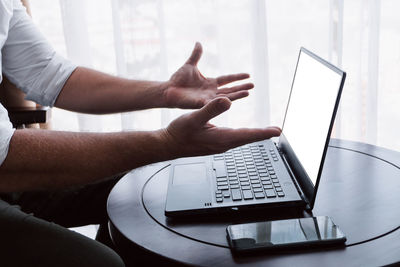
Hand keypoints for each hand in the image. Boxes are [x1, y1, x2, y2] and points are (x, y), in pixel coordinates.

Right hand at [161, 97, 280, 157]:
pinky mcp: (215, 143)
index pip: (248, 135)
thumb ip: (211, 109)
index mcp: (221, 138)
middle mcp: (223, 144)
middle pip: (248, 138)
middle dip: (263, 134)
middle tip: (277, 130)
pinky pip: (235, 138)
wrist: (169, 145)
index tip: (277, 130)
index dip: (263, 132)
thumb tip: (227, 100)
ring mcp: (219, 145)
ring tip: (267, 131)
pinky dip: (245, 134)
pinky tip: (246, 133)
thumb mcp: (194, 118)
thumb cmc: (179, 133)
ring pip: (242, 139)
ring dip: (255, 135)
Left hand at [163, 42, 253, 108]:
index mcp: (210, 83)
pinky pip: (213, 104)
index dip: (237, 77)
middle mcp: (211, 92)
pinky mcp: (201, 104)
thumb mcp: (190, 65)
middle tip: (253, 86)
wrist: (168, 90)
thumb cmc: (178, 80)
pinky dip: (221, 104)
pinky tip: (230, 102)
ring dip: (236, 95)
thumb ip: (196, 55)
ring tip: (247, 93)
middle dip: (241, 87)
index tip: (248, 75)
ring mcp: (207, 99)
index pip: (227, 79)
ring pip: (225, 97)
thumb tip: (199, 43)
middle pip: (230, 89)